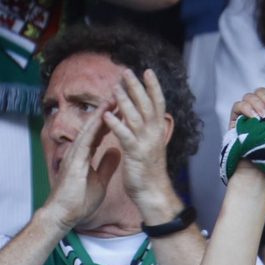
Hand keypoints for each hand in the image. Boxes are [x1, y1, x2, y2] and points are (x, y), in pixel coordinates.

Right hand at [41, 108, 118, 232]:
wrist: (65, 215)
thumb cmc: (79, 200)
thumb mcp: (100, 180)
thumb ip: (106, 165)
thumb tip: (115, 152)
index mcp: (85, 155)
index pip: (99, 133)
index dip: (110, 120)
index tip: (122, 108)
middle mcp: (78, 151)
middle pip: (94, 126)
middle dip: (106, 111)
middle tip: (118, 94)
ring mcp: (74, 154)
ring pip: (89, 129)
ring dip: (100, 114)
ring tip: (112, 99)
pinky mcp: (74, 161)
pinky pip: (85, 141)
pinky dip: (93, 129)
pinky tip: (101, 118)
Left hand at [101, 68, 179, 225]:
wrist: (153, 193)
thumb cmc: (149, 171)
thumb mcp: (150, 146)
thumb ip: (146, 130)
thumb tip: (142, 117)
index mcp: (157, 131)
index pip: (157, 104)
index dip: (153, 87)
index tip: (147, 71)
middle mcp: (153, 134)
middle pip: (146, 105)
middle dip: (137, 87)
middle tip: (126, 71)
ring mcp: (145, 144)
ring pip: (135, 117)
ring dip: (125, 101)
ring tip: (115, 87)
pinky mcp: (135, 155)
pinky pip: (125, 136)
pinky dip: (116, 125)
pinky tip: (107, 115)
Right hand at [230, 85, 264, 161]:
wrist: (263, 168)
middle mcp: (262, 110)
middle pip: (262, 91)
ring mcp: (248, 114)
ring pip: (249, 96)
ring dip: (258, 103)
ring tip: (264, 118)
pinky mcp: (236, 120)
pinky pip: (238, 105)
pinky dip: (246, 108)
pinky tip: (253, 118)